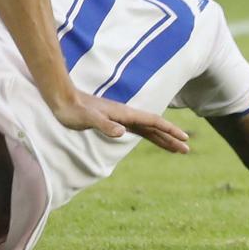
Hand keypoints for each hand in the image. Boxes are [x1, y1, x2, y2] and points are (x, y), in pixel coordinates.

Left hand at [50, 89, 190, 154]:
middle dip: (171, 138)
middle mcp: (125, 115)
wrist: (62, 99)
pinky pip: (137, 130)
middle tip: (187, 150)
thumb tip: (121, 132)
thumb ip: (104, 125)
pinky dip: (149, 135)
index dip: (169, 130)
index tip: (184, 139)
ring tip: (176, 148)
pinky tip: (153, 138)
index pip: (153, 122)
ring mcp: (120, 118)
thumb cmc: (73, 109)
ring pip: (147, 129)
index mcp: (124, 114)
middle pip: (154, 127)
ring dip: (162, 138)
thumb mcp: (88, 119)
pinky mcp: (114, 121)